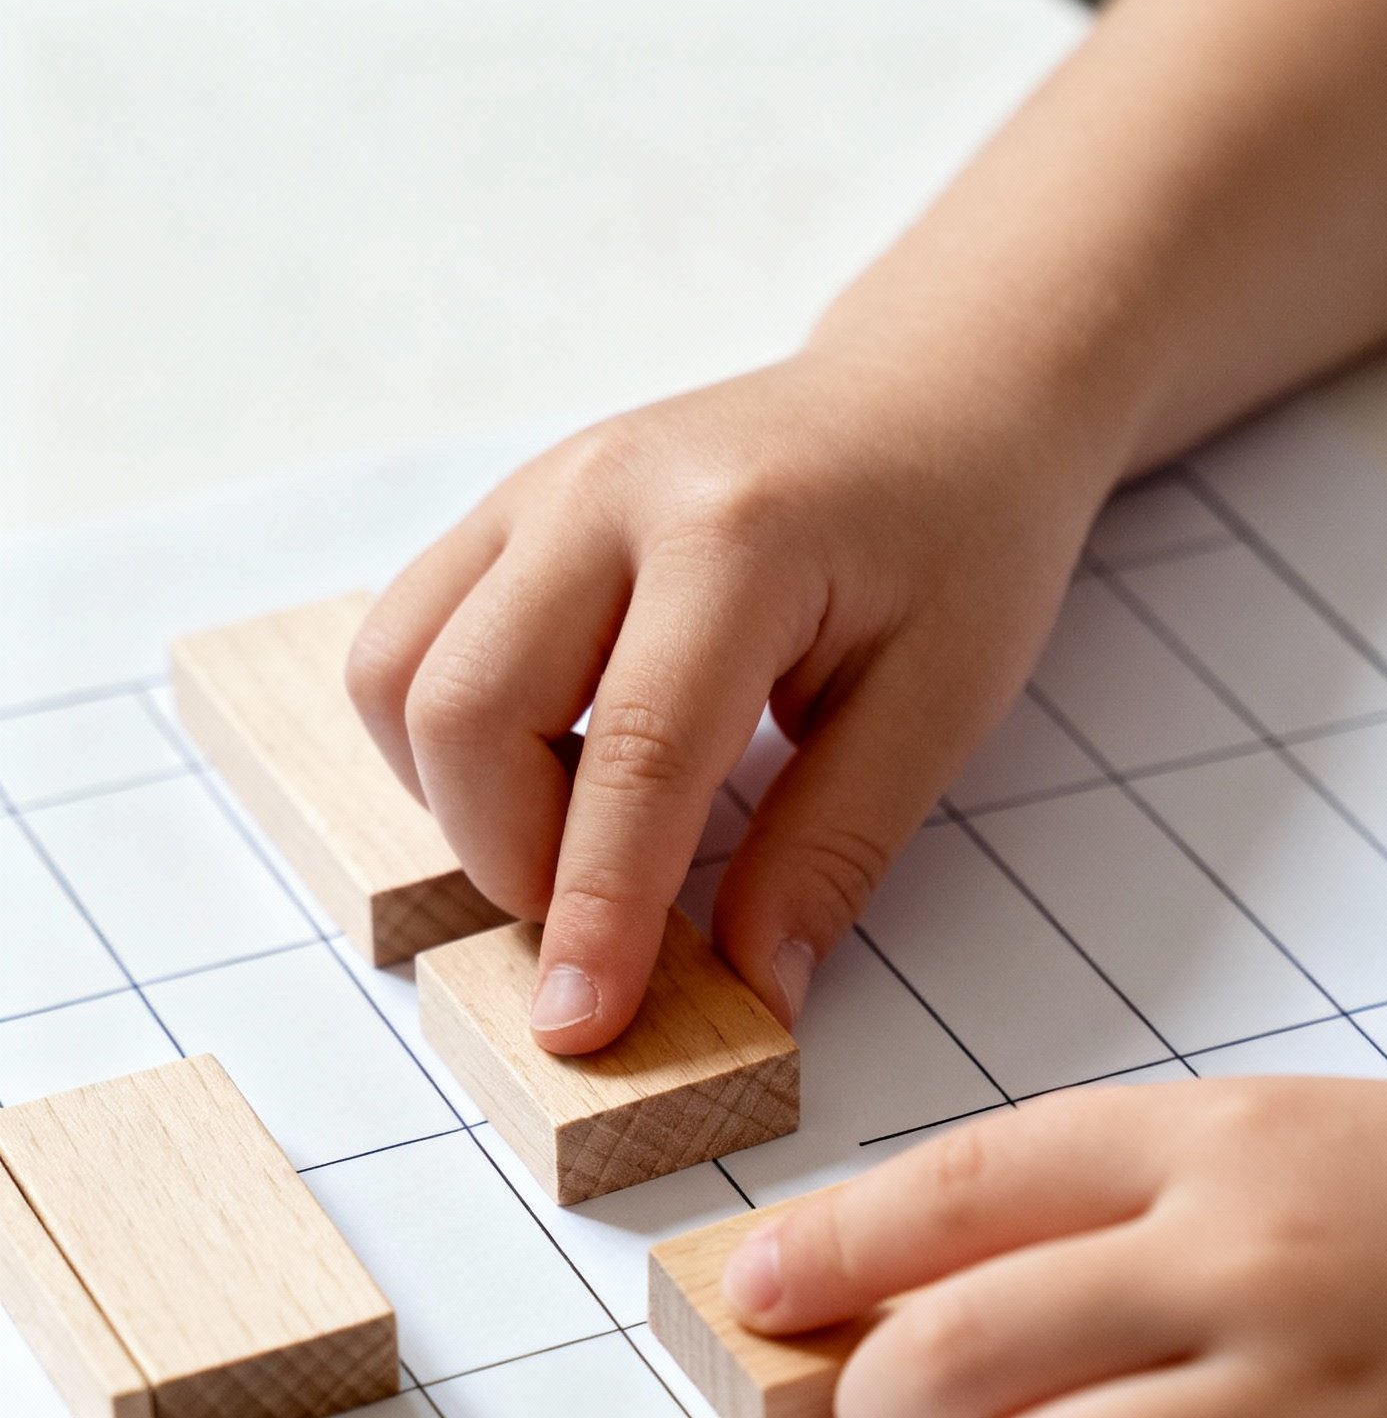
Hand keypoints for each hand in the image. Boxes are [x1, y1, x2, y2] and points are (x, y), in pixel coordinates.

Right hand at [344, 350, 1107, 1050]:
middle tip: (611, 924)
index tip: (582, 1023)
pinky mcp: (502, 516)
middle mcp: (604, 493)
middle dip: (512, 861)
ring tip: (580, 839)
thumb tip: (752, 992)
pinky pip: (405, 647)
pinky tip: (549, 774)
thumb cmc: (957, 538)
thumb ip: (834, 851)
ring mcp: (535, 492)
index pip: (632, 756)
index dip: (597, 910)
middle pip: (465, 711)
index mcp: (737, 534)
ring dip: (462, 804)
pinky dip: (447, 747)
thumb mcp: (942, 703)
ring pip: (398, 677)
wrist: (935, 394)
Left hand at [722, 1079, 1386, 1417]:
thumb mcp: (1285, 1148)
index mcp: (1222, 1146)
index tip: (754, 1290)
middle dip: (880, 1415)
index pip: (969, 1184)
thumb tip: (905, 1296)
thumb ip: (1111, 1205)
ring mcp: (1323, 1414)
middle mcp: (1255, 1270)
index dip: (834, 1249)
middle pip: (962, 1352)